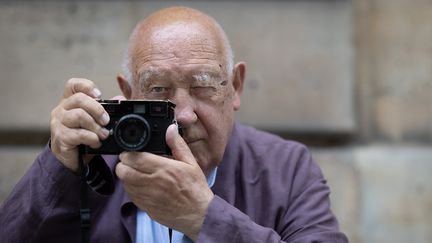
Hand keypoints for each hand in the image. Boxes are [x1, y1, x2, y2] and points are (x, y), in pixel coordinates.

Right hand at [50, 78, 109, 172]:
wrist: (73, 159)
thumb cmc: (84, 136)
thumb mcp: (95, 121)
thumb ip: (106, 109)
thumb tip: (121, 98)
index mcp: (70, 102)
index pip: (73, 85)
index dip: (86, 86)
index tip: (99, 95)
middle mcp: (61, 109)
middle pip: (79, 98)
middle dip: (97, 109)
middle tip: (106, 121)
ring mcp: (58, 123)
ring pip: (79, 115)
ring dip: (95, 126)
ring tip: (103, 134)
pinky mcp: (60, 138)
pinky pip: (78, 134)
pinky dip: (91, 138)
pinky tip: (96, 142)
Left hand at [115, 124, 214, 240]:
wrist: (198, 214)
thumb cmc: (196, 189)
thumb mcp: (191, 163)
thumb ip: (178, 145)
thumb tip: (170, 129)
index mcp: (164, 169)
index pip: (134, 158)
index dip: (129, 153)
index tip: (132, 151)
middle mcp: (153, 182)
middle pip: (123, 170)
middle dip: (124, 163)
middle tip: (130, 161)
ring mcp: (147, 196)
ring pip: (124, 183)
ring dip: (126, 176)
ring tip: (135, 172)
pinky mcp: (145, 207)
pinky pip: (130, 195)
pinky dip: (131, 188)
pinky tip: (140, 185)